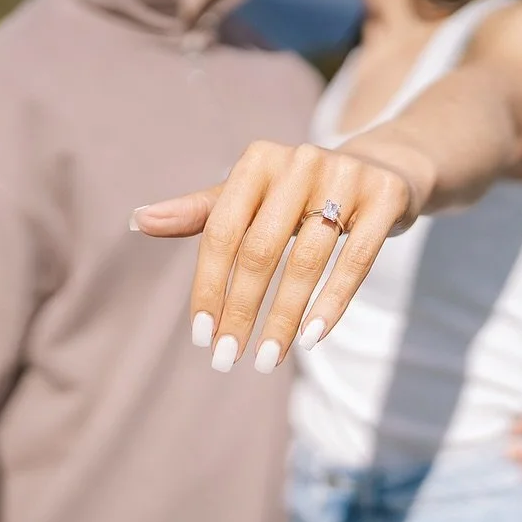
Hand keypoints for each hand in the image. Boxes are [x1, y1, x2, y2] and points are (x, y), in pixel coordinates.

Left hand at [132, 138, 430, 372]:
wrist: (381, 169)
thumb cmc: (298, 193)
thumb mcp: (251, 197)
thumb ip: (200, 212)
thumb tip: (137, 220)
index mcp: (259, 160)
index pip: (222, 229)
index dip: (208, 284)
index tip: (201, 336)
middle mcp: (300, 160)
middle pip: (261, 248)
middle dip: (241, 309)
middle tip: (226, 359)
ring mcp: (346, 174)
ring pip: (308, 258)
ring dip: (284, 318)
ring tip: (266, 361)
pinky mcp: (383, 195)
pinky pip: (356, 257)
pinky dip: (332, 301)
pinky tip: (312, 338)